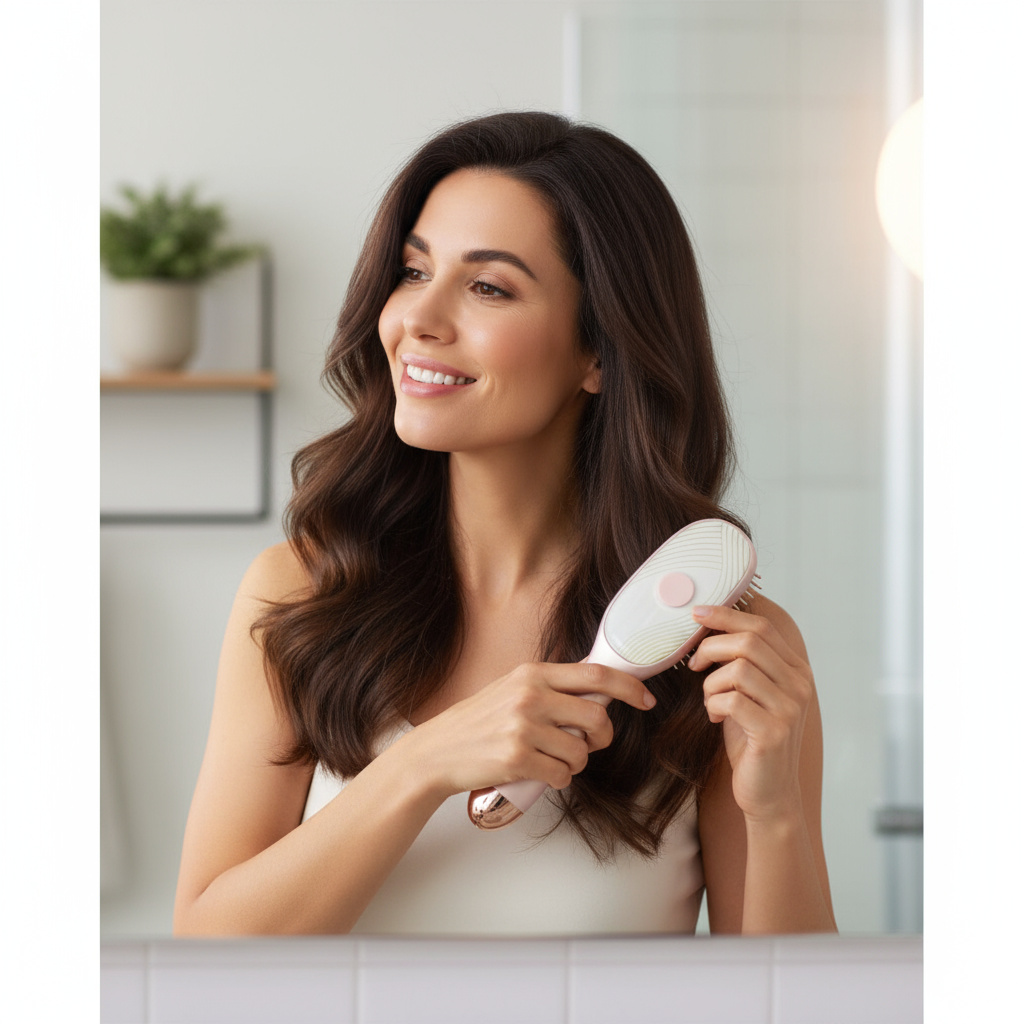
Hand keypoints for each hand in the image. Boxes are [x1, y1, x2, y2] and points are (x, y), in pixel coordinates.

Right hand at [395, 662, 655, 799]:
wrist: (436, 751)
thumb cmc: (478, 722)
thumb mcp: (513, 689)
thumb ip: (552, 688)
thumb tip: (600, 694)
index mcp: (532, 673)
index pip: (595, 674)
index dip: (629, 687)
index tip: (646, 699)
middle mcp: (529, 695)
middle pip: (597, 717)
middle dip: (602, 737)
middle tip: (591, 743)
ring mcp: (522, 727)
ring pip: (581, 751)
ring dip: (575, 762)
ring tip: (552, 759)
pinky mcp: (516, 759)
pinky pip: (562, 775)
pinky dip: (558, 779)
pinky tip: (539, 772)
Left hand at [687, 604, 814, 823]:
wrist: (768, 792)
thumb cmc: (751, 739)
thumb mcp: (749, 693)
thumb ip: (741, 662)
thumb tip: (708, 625)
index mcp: (796, 670)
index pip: (762, 627)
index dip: (726, 615)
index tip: (696, 613)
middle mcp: (800, 685)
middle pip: (749, 642)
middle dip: (710, 647)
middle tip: (694, 665)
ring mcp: (789, 709)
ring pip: (737, 670)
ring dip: (711, 684)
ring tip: (711, 702)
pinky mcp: (773, 732)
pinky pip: (730, 700)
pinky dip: (713, 705)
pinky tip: (717, 719)